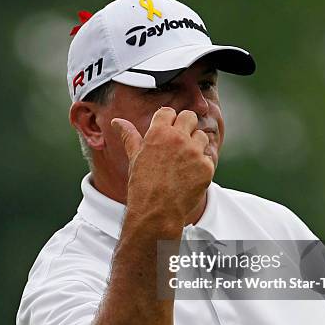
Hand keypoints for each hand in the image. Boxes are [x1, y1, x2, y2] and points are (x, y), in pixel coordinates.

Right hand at [111, 107, 214, 222]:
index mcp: (159, 132)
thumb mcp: (134, 157)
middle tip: (179, 144)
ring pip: (202, 136)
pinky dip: (201, 166)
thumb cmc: (142, 184)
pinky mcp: (206, 167)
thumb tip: (116, 121)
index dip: (168, 121)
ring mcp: (194, 152)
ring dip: (195, 145)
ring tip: (183, 163)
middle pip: (190, 117)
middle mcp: (178, 138)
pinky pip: (207, 158)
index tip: (166, 132)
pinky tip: (189, 177)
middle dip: (186, 126)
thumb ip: (129, 135)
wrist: (156, 212)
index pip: (169, 112)